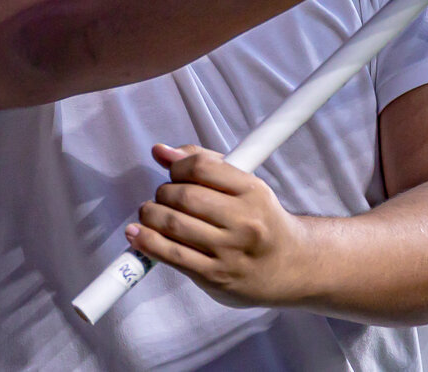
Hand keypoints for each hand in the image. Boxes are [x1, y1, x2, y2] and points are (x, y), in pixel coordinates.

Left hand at [126, 144, 310, 307]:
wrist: (290, 266)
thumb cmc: (262, 222)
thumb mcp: (246, 188)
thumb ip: (205, 164)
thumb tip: (161, 151)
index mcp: (253, 192)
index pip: (202, 167)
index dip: (177, 166)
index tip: (173, 172)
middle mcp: (244, 221)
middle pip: (184, 196)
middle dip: (162, 193)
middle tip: (162, 197)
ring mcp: (229, 250)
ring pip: (173, 224)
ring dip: (150, 215)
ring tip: (149, 213)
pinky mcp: (214, 276)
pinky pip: (171, 255)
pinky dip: (147, 242)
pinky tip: (138, 235)